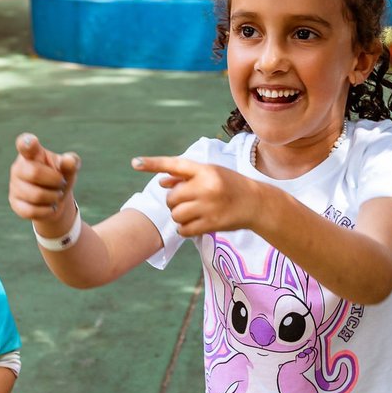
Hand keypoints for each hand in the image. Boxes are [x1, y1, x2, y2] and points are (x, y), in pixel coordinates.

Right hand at [9, 133, 79, 222]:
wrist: (56, 201)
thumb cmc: (60, 177)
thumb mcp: (69, 169)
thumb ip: (71, 163)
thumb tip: (69, 161)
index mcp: (33, 154)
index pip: (26, 145)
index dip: (27, 142)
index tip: (30, 141)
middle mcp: (19, 167)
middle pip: (35, 173)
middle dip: (55, 181)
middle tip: (61, 183)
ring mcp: (14, 185)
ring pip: (36, 195)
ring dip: (53, 197)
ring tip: (56, 195)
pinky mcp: (15, 203)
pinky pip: (31, 210)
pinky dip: (47, 210)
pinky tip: (50, 207)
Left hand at [132, 156, 258, 236]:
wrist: (256, 203)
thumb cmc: (230, 186)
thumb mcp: (211, 174)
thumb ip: (186, 177)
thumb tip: (161, 181)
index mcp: (205, 170)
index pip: (175, 164)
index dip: (153, 164)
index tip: (134, 162)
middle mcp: (206, 186)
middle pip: (172, 197)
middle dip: (174, 202)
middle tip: (186, 202)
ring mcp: (209, 206)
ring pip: (176, 215)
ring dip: (179, 216)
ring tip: (191, 214)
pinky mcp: (212, 223)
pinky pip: (184, 229)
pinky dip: (184, 229)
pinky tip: (194, 225)